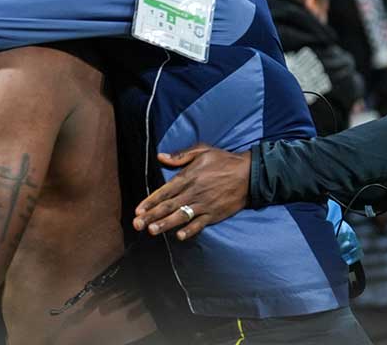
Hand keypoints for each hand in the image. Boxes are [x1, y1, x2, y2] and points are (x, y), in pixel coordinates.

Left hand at [131, 144, 250, 240]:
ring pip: (181, 216)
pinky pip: (200, 224)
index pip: (164, 191)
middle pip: (168, 206)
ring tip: (152, 231)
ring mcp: (204, 204)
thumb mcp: (202, 150)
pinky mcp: (215, 214)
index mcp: (188, 177)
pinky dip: (190, 230)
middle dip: (151, 216)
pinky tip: (179, 236)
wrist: (250, 173)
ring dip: (165, 224)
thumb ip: (180, 156)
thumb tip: (160, 156)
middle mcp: (193, 192)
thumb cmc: (224, 160)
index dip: (150, 201)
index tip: (138, 210)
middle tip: (137, 225)